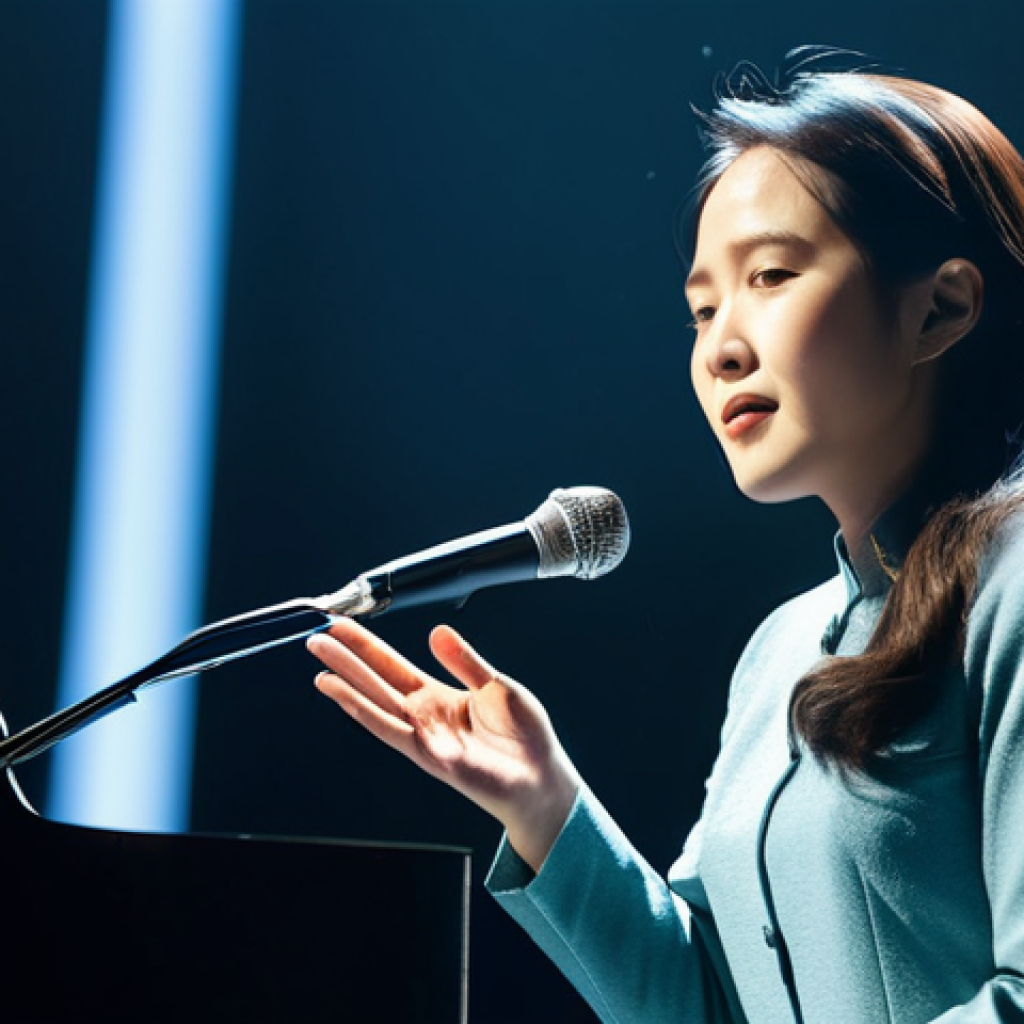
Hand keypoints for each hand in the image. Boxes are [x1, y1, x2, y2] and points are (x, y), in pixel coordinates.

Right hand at [308, 618, 579, 871]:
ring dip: (346, 685)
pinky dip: (365, 712)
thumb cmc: (524, 737)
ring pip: (375, 706)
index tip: (342, 626)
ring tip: (320, 665)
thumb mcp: (496, 685)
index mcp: (437, 697)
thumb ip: (465, 661)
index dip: (367, 646)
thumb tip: (437, 631)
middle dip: (346, 661)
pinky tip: (344, 695)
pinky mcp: (430, 757)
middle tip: (316, 637)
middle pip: (376, 683)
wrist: (542, 778)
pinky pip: (391, 731)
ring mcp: (423, 738)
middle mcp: (423, 717)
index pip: (392, 666)